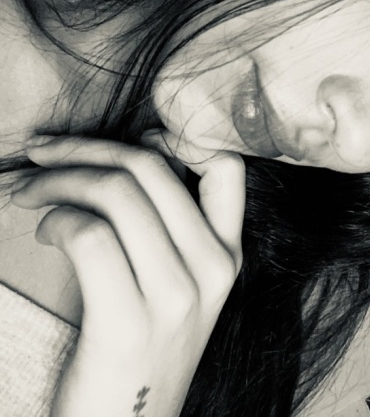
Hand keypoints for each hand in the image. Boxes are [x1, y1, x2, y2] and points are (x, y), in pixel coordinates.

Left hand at [11, 135, 244, 416]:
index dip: (175, 136)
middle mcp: (213, 268)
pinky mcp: (128, 324)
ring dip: (58, 179)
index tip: (127, 141)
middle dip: (85, 147)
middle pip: (150, 167)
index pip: (225, 166)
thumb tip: (141, 149)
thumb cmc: (142, 345)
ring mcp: (177, 297)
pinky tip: (44, 231)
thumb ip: (170, 222)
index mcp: (227, 254)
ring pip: (118, 193)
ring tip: (30, 192)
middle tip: (42, 152)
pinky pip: (89, 235)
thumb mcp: (177, 282)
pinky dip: (56, 219)